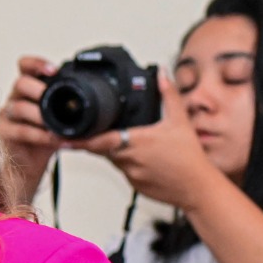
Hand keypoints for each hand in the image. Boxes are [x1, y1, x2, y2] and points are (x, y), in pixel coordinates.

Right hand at [0, 56, 63, 197]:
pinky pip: (20, 130)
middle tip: (51, 99)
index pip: (26, 66)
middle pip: (21, 83)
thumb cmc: (48, 138)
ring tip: (56, 126)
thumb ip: (77, 108)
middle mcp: (17, 97)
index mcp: (31, 88)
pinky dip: (39, 135)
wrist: (31, 164)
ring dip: (41, 116)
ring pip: (19, 107)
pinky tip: (53, 139)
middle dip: (39, 90)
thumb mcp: (63, 119)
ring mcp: (8, 114)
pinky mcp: (5, 132)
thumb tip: (115, 107)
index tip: (53, 70)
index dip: (37, 64)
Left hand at [70, 72, 220, 209]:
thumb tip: (161, 74)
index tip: (65, 137)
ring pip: (113, 159)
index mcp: (136, 142)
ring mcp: (130, 174)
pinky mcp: (134, 185)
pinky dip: (128, 163)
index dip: (80, 139)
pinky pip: (124, 171)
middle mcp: (129, 160)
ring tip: (134, 143)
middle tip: (95, 133)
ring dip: (115, 150)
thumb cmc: (189, 158)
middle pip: (102, 148)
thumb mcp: (180, 120)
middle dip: (99, 139)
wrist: (197, 188)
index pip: (99, 140)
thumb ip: (168, 95)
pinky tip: (144, 158)